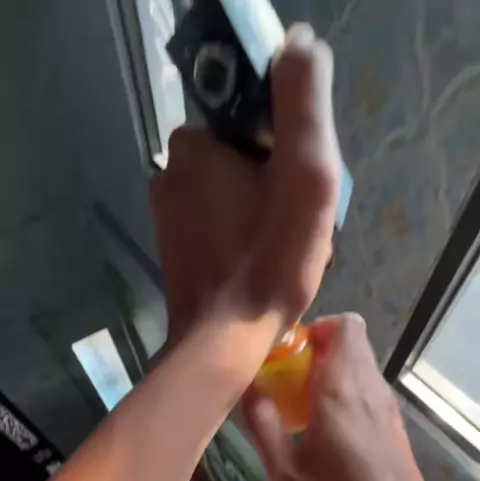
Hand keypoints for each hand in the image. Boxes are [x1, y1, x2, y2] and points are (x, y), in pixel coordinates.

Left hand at [151, 25, 340, 346]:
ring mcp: (168, 212)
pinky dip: (245, 236)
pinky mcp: (174, 246)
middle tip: (298, 226)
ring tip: (283, 251)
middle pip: (245, 156)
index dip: (289, 146)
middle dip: (278, 184)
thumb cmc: (268, 261)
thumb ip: (303, 102)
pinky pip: (221, 223)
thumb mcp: (304, 174)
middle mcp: (170, 170)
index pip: (254, 117)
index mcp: (195, 143)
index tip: (301, 186)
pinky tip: (260, 265)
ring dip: (266, 212)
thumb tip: (300, 41)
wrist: (223, 345)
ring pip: (235, 192)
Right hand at [244, 314, 444, 480]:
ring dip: (329, 379)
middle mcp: (371, 389)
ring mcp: (388, 410)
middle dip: (315, 355)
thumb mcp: (284, 473)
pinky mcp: (395, 431)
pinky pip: (366, 395)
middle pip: (350, 345)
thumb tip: (247, 387)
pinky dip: (344, 399)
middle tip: (285, 386)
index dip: (314, 330)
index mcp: (343, 389)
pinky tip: (323, 438)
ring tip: (299, 413)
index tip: (285, 358)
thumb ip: (262, 423)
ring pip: (359, 370)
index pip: (344, 325)